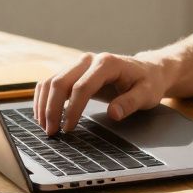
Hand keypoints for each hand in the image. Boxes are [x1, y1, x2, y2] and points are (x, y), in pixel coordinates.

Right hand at [33, 52, 168, 134]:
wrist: (148, 70)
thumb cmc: (148, 83)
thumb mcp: (147, 94)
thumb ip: (131, 103)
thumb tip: (113, 114)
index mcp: (107, 63)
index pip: (82, 86)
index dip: (72, 109)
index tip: (68, 128)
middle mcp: (89, 60)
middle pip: (60, 82)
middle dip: (52, 108)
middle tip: (51, 132)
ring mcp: (79, 64)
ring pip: (51, 81)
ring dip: (44, 104)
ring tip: (45, 127)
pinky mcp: (74, 71)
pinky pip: (52, 82)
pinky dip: (43, 98)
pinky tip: (43, 115)